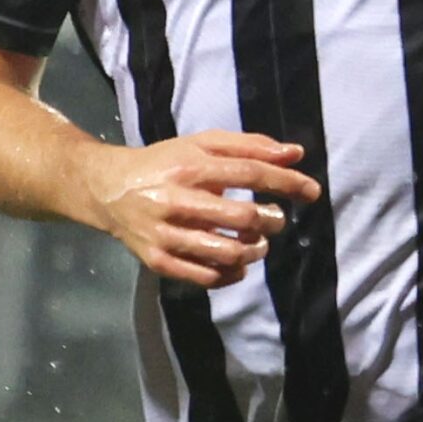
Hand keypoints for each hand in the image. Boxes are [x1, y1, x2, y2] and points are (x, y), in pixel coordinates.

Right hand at [78, 131, 321, 289]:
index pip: (249, 174)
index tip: (312, 192)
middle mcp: (177, 200)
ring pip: (225, 253)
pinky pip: (204, 277)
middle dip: (271, 221)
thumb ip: (250, 147)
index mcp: (191, 166)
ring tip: (259, 244)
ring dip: (254, 251)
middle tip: (277, 219)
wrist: (109, 189)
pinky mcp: (158, 260)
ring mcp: (166, 234)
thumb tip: (296, 154)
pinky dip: (230, 275)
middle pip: (241, 218)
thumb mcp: (202, 144)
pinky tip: (238, 265)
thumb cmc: (165, 163)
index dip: (287, 183)